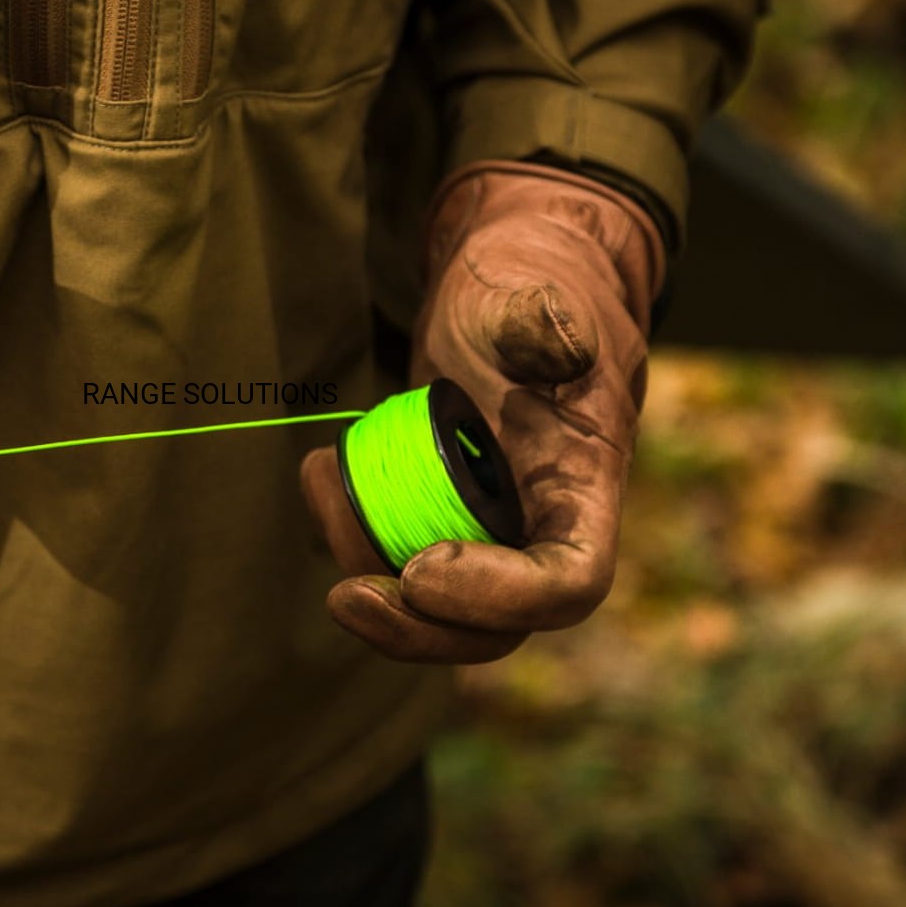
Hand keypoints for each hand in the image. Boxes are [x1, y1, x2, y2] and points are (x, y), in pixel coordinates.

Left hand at [301, 163, 663, 662]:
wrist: (507, 279)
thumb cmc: (531, 278)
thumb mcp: (537, 290)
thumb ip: (543, 321)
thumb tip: (555, 339)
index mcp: (586, 485)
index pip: (569, 582)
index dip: (502, 598)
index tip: (422, 566)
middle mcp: (542, 524)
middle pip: (494, 626)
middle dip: (417, 628)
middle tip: (344, 596)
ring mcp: (490, 527)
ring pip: (434, 604)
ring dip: (364, 565)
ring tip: (320, 481)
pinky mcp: (440, 514)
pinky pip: (394, 559)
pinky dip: (348, 534)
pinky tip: (319, 472)